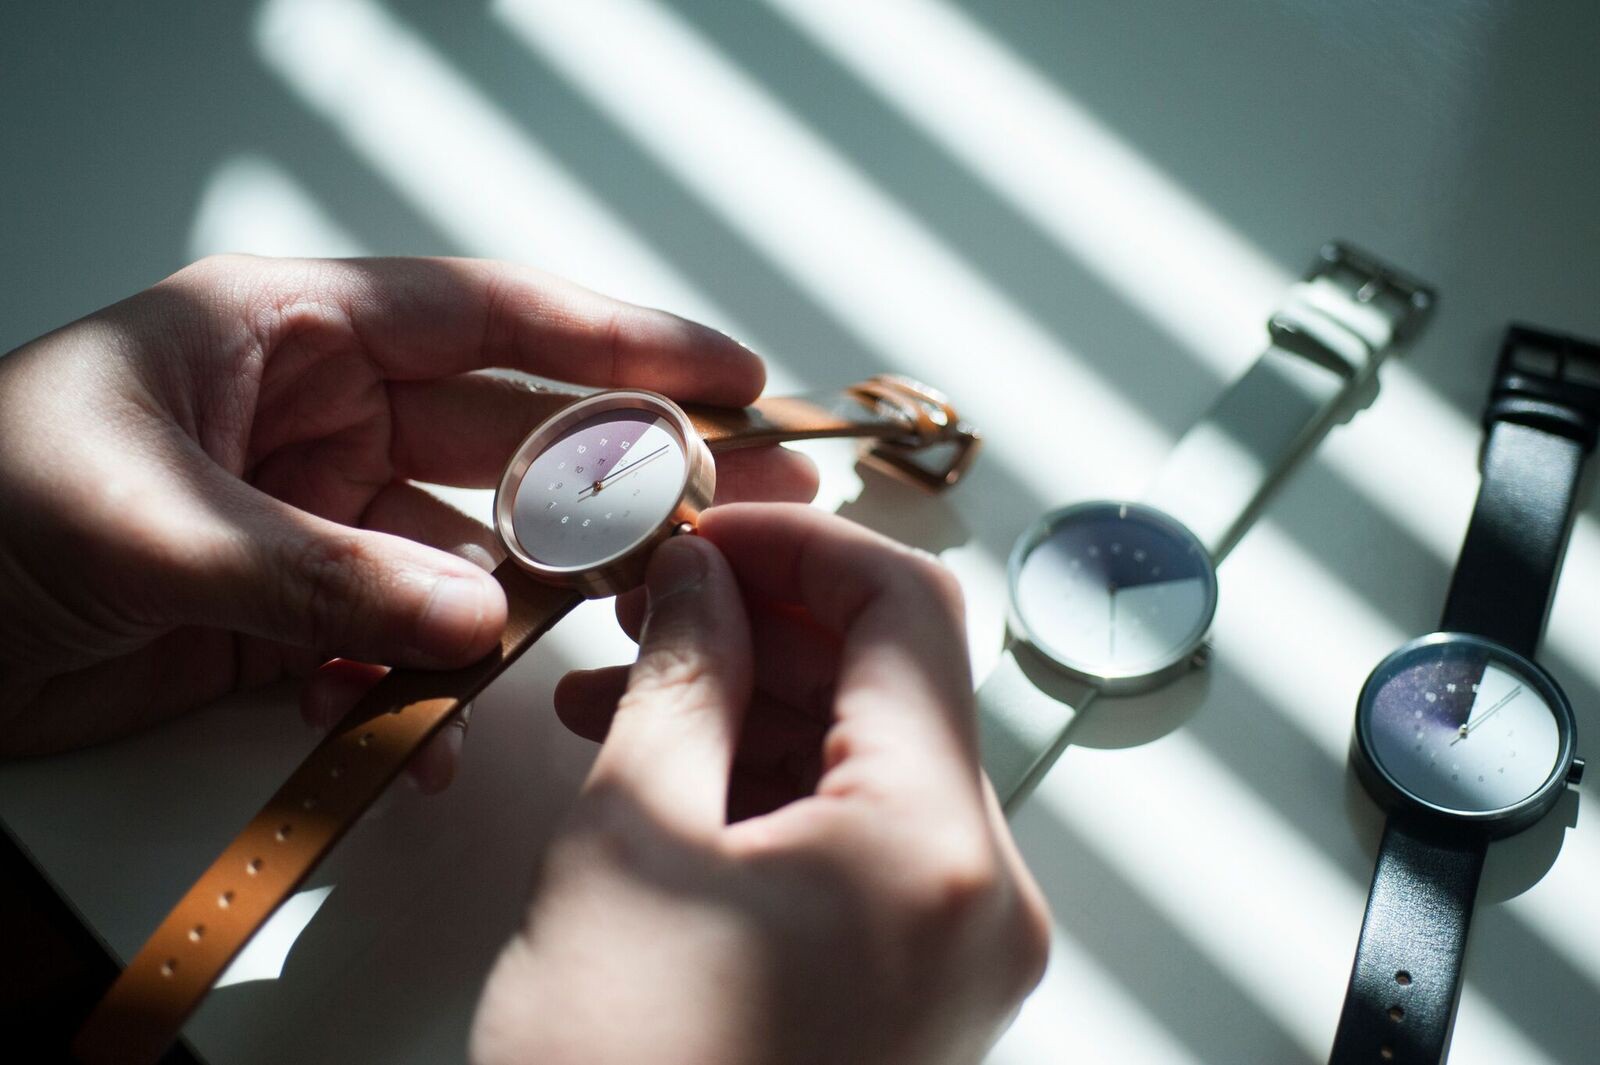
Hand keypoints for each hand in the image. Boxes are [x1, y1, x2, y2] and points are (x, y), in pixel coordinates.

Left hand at [0, 255, 815, 778]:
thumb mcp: (145, 523)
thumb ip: (319, 577)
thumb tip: (473, 625)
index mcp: (285, 333)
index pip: (487, 317)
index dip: (619, 340)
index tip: (728, 372)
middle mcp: (315, 413)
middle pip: (505, 439)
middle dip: (618, 480)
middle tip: (731, 508)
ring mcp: (308, 514)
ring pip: (457, 561)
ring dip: (509, 616)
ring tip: (580, 649)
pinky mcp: (285, 610)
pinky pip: (391, 645)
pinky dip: (412, 695)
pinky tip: (423, 736)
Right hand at [471, 505, 1050, 1064]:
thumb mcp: (628, 843)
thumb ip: (678, 673)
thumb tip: (697, 576)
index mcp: (936, 846)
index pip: (907, 609)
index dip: (798, 544)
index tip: (704, 529)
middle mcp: (983, 896)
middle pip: (895, 682)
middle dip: (768, 622)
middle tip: (650, 599)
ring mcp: (957, 948)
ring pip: (870, 759)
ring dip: (756, 702)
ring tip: (625, 687)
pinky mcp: (914, 985)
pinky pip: (860, 838)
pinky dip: (771, 786)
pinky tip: (670, 765)